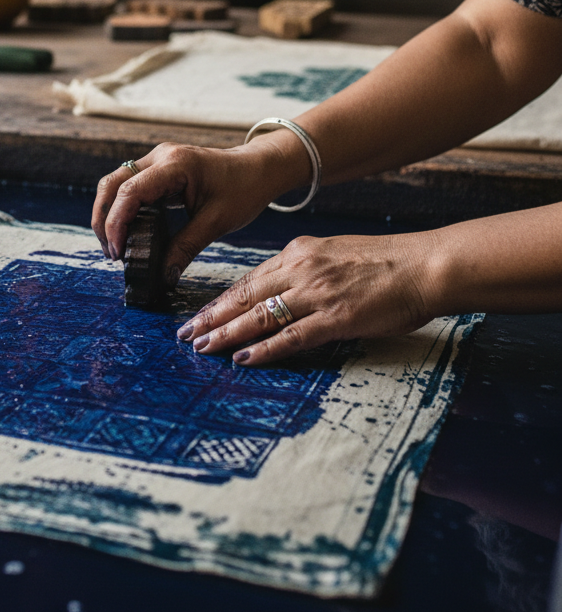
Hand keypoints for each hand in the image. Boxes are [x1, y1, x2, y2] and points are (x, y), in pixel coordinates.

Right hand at [92, 140, 302, 285]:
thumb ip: (186, 247)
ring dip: (109, 213)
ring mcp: (156, 159)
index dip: (116, 222)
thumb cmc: (243, 189)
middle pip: (112, 183)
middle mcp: (160, 156)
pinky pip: (128, 185)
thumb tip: (163, 275)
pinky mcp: (157, 167)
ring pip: (115, 182)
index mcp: (175, 164)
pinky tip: (127, 232)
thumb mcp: (217, 222)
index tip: (117, 252)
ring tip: (115, 247)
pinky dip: (121, 208)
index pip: (130, 191)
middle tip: (111, 253)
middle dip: (104, 219)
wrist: (258, 168)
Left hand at [177, 232, 439, 364]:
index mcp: (299, 252)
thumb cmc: (386, 262)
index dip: (221, 299)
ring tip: (204, 347)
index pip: (249, 280)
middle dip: (212, 317)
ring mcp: (317, 293)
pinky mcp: (335, 317)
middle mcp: (301, 269)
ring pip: (260, 316)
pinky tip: (243, 358)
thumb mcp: (334, 253)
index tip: (201, 314)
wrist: (424, 265)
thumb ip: (306, 268)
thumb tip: (282, 289)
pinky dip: (264, 348)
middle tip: (187, 333)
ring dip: (227, 334)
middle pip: (245, 296)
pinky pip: (291, 336)